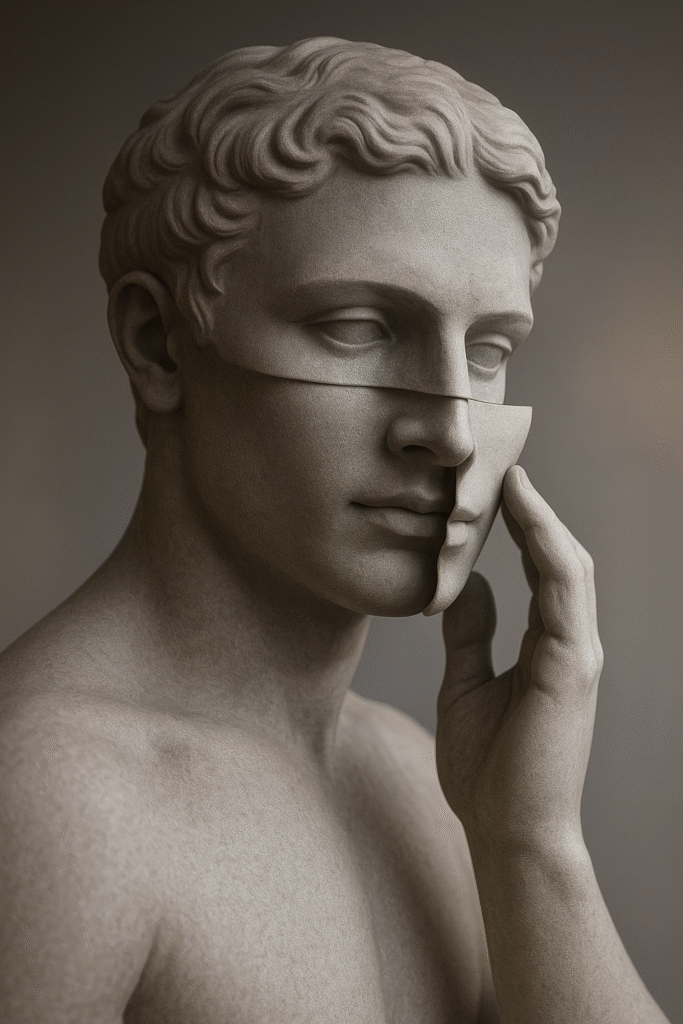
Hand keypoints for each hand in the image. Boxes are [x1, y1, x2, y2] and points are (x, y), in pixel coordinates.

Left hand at [435, 465, 602, 851]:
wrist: (509, 832)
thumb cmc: (489, 770)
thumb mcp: (466, 686)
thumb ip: (471, 636)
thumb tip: (466, 587)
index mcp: (548, 647)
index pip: (543, 569)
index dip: (525, 525)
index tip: (496, 488)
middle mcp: (569, 643)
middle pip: (560, 557)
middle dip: (534, 511)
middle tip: (501, 467)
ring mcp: (577, 653)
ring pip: (569, 565)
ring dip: (541, 518)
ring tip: (510, 477)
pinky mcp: (572, 665)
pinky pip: (565, 590)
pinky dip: (547, 545)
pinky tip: (524, 513)